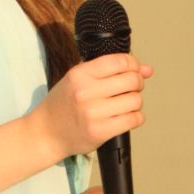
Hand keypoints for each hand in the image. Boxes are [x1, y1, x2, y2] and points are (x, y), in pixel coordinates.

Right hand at [30, 53, 151, 159]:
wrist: (45, 132)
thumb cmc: (63, 104)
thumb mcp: (77, 79)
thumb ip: (109, 71)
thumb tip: (147, 69)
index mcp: (80, 74)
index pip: (119, 61)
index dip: (134, 64)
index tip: (135, 70)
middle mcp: (86, 91)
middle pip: (132, 80)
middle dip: (137, 83)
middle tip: (130, 88)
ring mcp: (93, 112)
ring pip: (135, 100)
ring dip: (135, 102)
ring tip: (125, 104)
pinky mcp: (100, 131)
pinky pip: (133, 119)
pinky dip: (135, 117)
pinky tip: (126, 117)